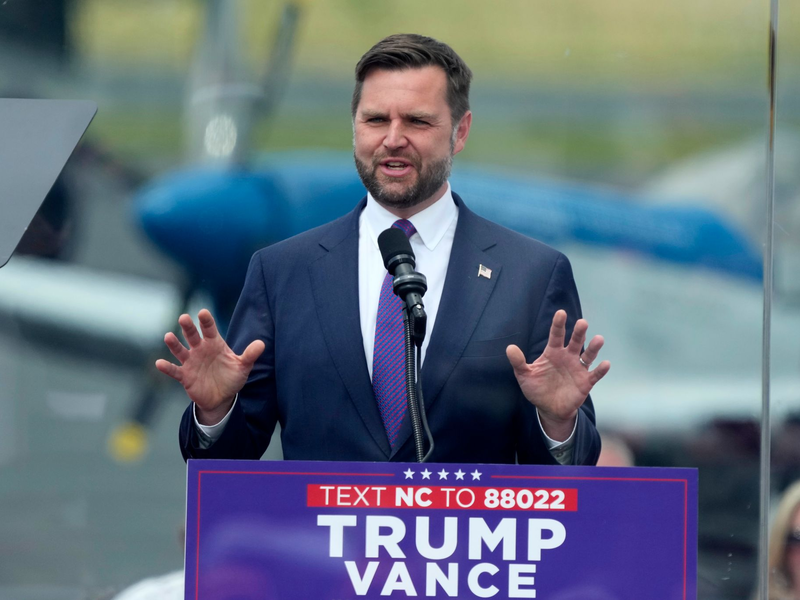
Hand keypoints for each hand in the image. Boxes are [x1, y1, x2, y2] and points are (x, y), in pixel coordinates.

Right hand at [155, 309, 264, 424]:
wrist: (221, 397)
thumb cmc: (232, 377)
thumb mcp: (243, 367)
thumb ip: (250, 355)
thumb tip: (261, 344)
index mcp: (214, 344)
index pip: (209, 329)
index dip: (206, 321)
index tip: (203, 312)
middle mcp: (200, 350)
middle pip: (192, 336)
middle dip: (188, 327)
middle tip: (184, 318)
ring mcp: (191, 362)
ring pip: (180, 350)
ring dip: (174, 344)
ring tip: (168, 336)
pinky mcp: (185, 375)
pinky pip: (174, 370)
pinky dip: (167, 367)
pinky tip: (159, 363)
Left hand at [506, 309, 609, 440]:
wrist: (549, 409)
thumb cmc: (537, 389)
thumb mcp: (524, 376)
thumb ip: (518, 362)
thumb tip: (509, 348)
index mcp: (553, 353)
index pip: (556, 336)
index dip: (558, 324)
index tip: (561, 313)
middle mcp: (567, 357)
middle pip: (574, 342)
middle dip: (579, 332)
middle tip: (582, 322)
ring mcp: (578, 368)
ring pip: (587, 355)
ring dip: (593, 347)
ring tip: (598, 339)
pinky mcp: (585, 382)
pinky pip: (595, 374)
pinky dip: (600, 370)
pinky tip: (606, 364)